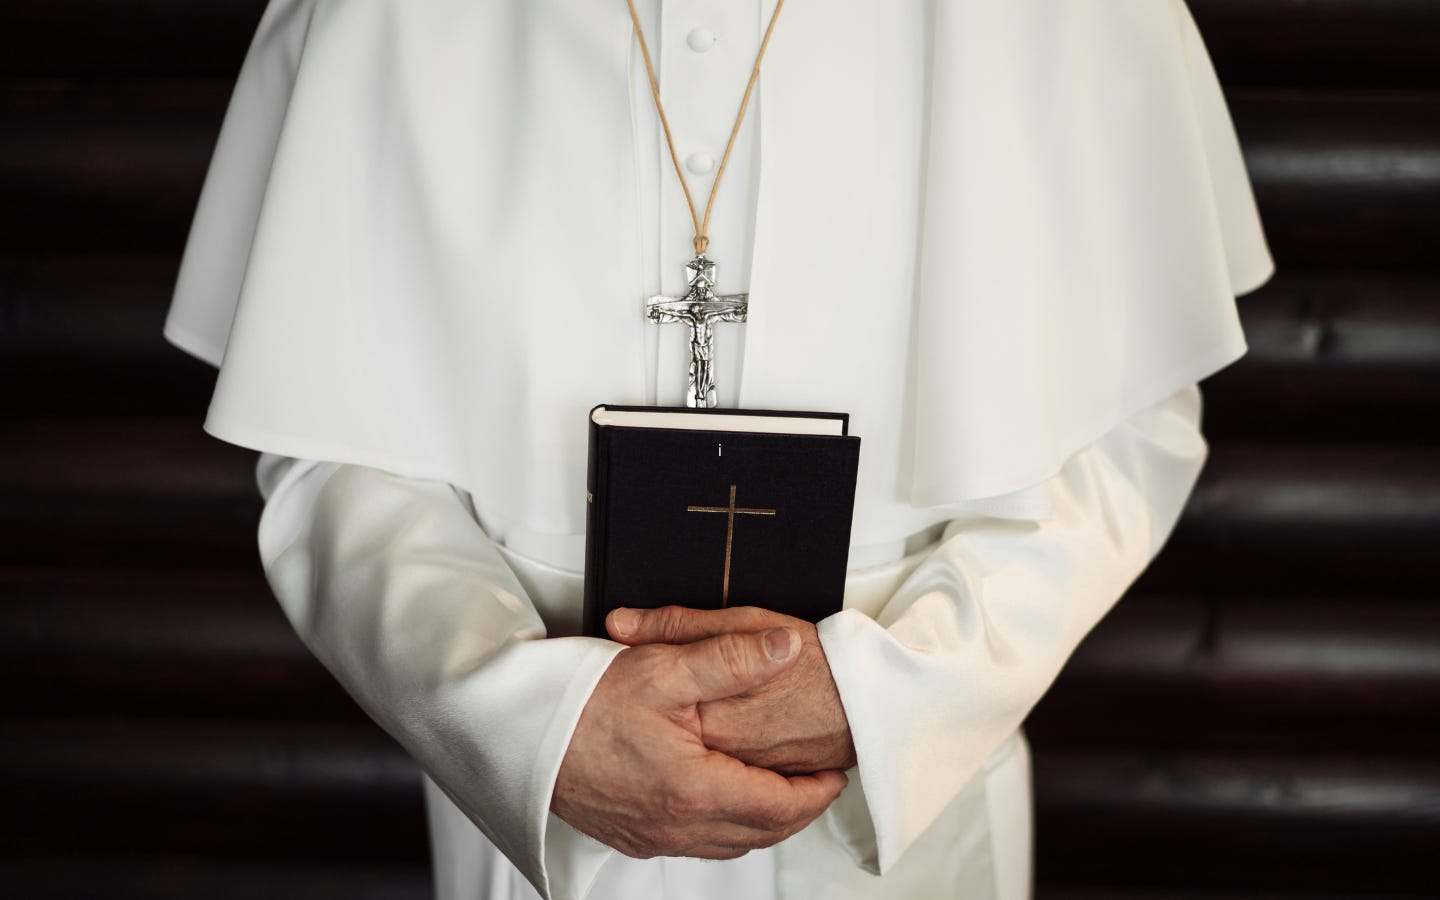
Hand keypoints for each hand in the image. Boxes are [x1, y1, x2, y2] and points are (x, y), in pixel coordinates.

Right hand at [552, 627, 848, 859]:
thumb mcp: (663, 666)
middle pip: (761, 832)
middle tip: (818, 782)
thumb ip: (731, 657)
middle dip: (798, 809)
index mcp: (693, 789)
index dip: (816, 791)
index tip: (834, 771)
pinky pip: (695, 843)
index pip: (780, 807)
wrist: (516, 730)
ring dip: (762, 821)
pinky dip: (724, 826)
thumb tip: (783, 648)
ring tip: (780, 790)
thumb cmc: (581, 701)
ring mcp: (651, 836)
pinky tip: (722, 798)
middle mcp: (675, 825)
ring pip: (730, 843)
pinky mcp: (630, 835)